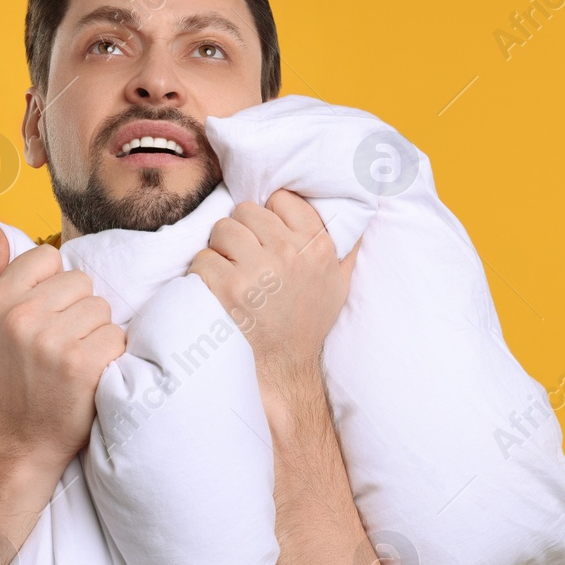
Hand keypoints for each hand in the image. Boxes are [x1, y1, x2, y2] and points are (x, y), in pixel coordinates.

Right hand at [0, 224, 126, 471]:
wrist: (27, 438)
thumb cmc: (18, 375)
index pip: (47, 257)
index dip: (55, 287)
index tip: (45, 317)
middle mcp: (20, 317)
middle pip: (81, 282)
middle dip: (79, 312)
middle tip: (61, 345)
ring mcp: (50, 341)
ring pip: (101, 308)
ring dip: (97, 334)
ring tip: (75, 360)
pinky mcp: (80, 363)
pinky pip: (116, 336)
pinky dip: (111, 356)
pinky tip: (90, 374)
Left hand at [188, 189, 359, 388]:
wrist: (285, 365)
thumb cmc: (309, 321)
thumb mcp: (339, 281)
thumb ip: (346, 245)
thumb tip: (361, 208)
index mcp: (317, 245)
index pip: (281, 199)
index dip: (269, 216)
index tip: (267, 238)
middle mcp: (290, 253)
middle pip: (245, 211)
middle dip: (241, 232)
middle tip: (244, 258)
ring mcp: (258, 271)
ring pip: (222, 229)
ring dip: (220, 249)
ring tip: (230, 271)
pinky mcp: (229, 289)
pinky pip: (203, 258)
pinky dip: (203, 272)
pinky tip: (216, 288)